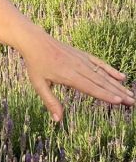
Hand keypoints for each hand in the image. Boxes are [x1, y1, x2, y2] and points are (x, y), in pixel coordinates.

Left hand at [19, 31, 134, 121]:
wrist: (35, 41)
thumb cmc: (35, 65)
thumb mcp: (38, 84)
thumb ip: (49, 101)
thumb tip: (58, 120)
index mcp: (68, 75)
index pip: (90, 87)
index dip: (104, 95)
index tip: (118, 101)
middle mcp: (78, 67)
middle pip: (101, 82)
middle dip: (117, 93)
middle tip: (132, 102)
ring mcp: (82, 59)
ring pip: (103, 74)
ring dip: (117, 85)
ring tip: (130, 94)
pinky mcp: (82, 55)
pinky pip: (99, 63)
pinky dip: (111, 70)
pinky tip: (121, 77)